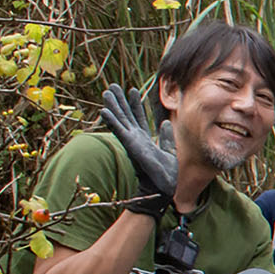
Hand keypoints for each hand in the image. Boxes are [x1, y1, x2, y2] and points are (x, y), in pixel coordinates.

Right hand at [100, 85, 176, 214]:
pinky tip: (104, 111)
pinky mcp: (130, 146)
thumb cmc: (166, 174)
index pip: (139, 117)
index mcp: (144, 139)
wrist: (163, 187)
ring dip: (113, 106)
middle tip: (112, 86)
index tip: (132, 90)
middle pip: (126, 115)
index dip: (135, 104)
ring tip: (107, 92)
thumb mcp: (170, 151)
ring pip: (120, 120)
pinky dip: (112, 121)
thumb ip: (165, 137)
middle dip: (120, 100)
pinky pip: (119, 131)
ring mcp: (132, 141)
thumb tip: (165, 123)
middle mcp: (135, 138)